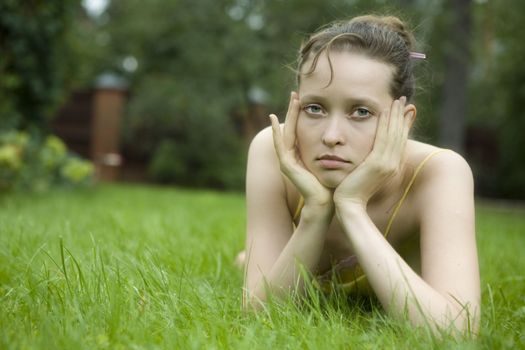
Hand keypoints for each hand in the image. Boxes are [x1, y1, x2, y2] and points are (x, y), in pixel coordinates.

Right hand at [269, 92, 333, 209]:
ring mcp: (288, 161)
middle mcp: (293, 156)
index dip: (302, 114)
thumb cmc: (335, 183)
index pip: (301, 130)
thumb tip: (352, 134)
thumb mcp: (337, 160)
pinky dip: (276, 132)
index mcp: (304, 154)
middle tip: (295, 93)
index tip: (305, 99)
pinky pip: (279, 144)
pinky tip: (274, 119)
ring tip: (291, 100)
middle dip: (293, 110)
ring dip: (287, 115)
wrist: (328, 202)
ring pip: (286, 133)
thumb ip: (338, 148)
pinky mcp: (286, 165)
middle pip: (292, 128)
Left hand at [333, 97, 413, 206]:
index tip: (403, 109)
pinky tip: (384, 111)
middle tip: (402, 99)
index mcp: (391, 166)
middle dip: (401, 115)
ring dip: (396, 115)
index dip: (402, 124)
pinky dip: (385, 124)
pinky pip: (383, 139)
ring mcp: (387, 164)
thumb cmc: (352, 191)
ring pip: (394, 134)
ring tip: (396, 100)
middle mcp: (393, 164)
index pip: (399, 140)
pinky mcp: (378, 164)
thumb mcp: (364, 174)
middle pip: (400, 135)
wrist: (349, 205)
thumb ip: (369, 162)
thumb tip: (368, 154)